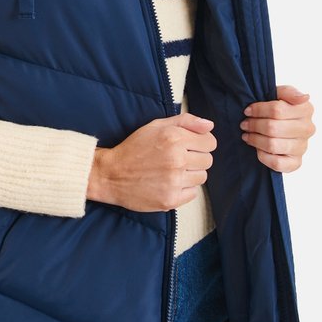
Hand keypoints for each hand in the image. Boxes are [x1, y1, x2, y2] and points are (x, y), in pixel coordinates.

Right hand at [87, 113, 216, 211]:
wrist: (110, 174)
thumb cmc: (133, 148)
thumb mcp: (155, 126)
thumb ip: (185, 121)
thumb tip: (209, 126)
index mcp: (174, 138)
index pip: (210, 142)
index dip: (201, 143)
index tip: (189, 146)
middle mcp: (177, 159)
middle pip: (208, 160)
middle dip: (195, 158)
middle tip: (177, 159)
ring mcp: (174, 181)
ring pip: (202, 177)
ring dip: (190, 174)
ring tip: (171, 171)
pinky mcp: (171, 199)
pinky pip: (193, 193)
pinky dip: (183, 189)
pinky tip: (168, 183)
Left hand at [241, 85, 314, 171]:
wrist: (278, 126)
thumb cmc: (277, 109)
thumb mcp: (280, 94)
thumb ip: (289, 92)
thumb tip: (304, 97)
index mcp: (306, 109)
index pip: (276, 110)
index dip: (258, 110)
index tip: (248, 111)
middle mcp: (307, 129)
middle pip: (272, 128)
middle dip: (254, 125)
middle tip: (244, 124)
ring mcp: (302, 147)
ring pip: (272, 145)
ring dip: (255, 140)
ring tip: (247, 135)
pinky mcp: (296, 162)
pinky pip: (276, 163)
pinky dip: (263, 156)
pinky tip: (257, 149)